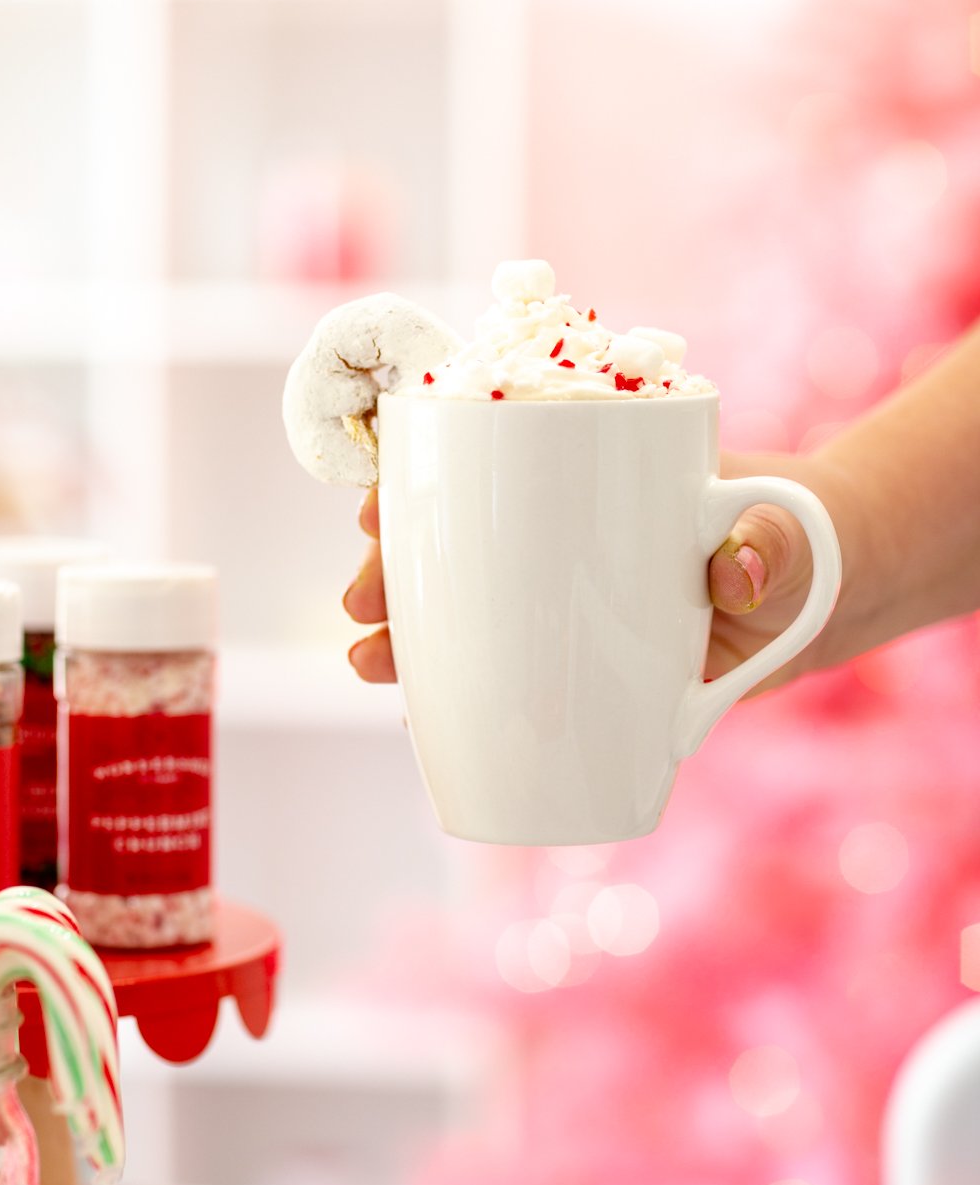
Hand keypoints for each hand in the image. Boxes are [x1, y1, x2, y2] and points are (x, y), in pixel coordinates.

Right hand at [345, 456, 848, 689]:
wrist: (821, 597)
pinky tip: (419, 718)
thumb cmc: (797, 539)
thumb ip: (772, 539)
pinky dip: (455, 693)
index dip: (415, 484)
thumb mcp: (787, 530)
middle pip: (448, 544)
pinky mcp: (576, 663)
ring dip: (403, 635)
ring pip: (459, 612)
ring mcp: (560, 602)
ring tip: (369, 662)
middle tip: (363, 603)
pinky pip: (501, 674)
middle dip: (389, 569)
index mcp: (583, 474)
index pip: (478, 466)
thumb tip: (732, 571)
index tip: (376, 510)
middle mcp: (554, 536)